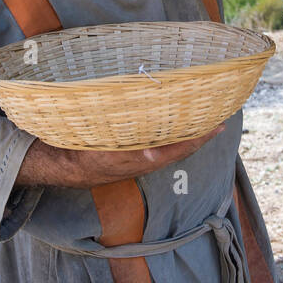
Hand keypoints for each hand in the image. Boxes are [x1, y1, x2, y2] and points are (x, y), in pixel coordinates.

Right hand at [15, 124, 225, 189]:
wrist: (63, 165)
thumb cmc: (81, 150)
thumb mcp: (102, 148)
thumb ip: (129, 152)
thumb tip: (154, 154)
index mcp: (141, 160)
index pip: (179, 148)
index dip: (199, 138)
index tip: (218, 126)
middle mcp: (144, 161)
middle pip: (181, 148)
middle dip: (200, 134)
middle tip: (220, 117)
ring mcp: (139, 159)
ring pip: (172, 147)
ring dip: (189, 135)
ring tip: (204, 119)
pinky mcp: (133, 156)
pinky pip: (160, 146)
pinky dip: (173, 136)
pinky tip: (176, 126)